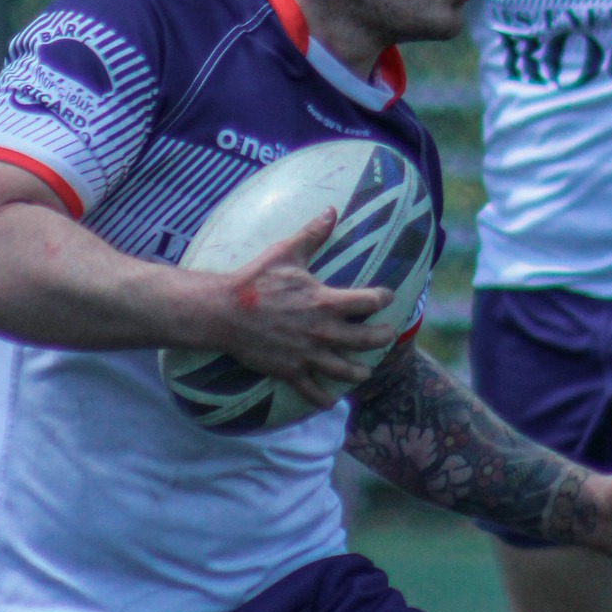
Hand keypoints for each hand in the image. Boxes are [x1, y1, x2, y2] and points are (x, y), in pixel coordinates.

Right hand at [202, 208, 395, 410]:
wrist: (224, 311)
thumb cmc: (255, 279)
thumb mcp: (286, 252)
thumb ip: (313, 234)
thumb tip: (331, 210)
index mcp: (325, 301)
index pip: (369, 302)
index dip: (383, 298)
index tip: (387, 296)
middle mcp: (323, 331)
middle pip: (366, 339)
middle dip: (382, 338)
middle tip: (388, 335)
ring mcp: (307, 354)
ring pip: (345, 370)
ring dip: (359, 373)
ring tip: (366, 373)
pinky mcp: (290, 371)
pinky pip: (312, 391)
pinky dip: (323, 399)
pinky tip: (331, 401)